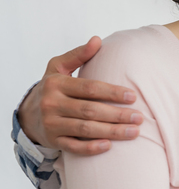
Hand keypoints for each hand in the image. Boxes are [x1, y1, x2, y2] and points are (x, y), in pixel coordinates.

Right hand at [17, 37, 140, 153]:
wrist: (28, 115)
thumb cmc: (52, 88)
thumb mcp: (58, 67)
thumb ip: (78, 54)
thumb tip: (96, 40)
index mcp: (56, 84)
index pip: (89, 88)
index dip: (112, 92)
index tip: (133, 96)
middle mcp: (52, 104)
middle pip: (90, 111)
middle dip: (117, 115)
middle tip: (139, 117)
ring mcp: (52, 124)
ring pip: (85, 130)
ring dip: (111, 132)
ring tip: (134, 132)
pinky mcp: (54, 141)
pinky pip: (74, 147)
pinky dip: (91, 148)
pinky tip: (109, 146)